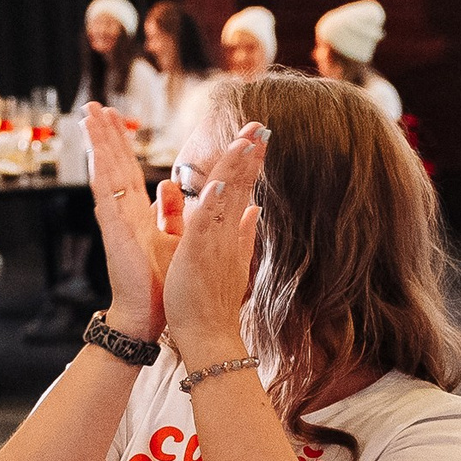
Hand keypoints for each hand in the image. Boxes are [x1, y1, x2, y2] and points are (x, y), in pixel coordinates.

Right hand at [85, 101, 182, 339]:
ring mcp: (115, 222)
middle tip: (95, 106)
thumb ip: (173, 213)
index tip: (115, 118)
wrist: (148, 317)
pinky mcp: (114, 233)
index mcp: (137, 214)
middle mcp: (123, 213)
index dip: (121, 144)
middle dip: (105, 134)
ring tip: (89, 116)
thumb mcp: (173, 238)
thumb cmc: (160, 284)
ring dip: (98, 144)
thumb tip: (176, 188)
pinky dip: (100, 174)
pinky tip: (95, 152)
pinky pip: (105, 197)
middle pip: (113, 165)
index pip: (128, 171)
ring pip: (105, 174)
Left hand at [161, 122, 266, 365]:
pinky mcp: (200, 258)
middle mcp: (227, 235)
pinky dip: (214, 206)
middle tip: (261, 125)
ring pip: (227, 201)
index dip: (251, 161)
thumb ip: (242, 233)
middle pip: (241, 187)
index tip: (259, 134)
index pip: (243, 189)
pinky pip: (207, 228)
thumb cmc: (213, 300)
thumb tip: (255, 209)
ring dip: (236, 170)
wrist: (209, 336)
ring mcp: (216, 245)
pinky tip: (219, 184)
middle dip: (250, 155)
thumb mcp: (233, 260)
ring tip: (246, 141)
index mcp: (230, 233)